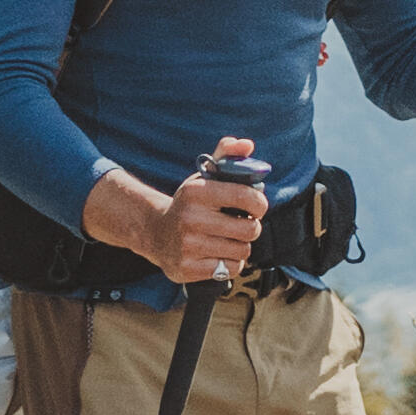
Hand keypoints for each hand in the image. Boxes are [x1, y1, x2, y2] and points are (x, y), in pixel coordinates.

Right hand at [95, 136, 267, 285]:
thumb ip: (227, 156)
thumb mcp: (203, 177)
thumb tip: (247, 144)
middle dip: (251, 227)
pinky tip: (218, 254)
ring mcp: (188, 246)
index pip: (246, 196)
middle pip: (250, 229)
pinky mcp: (187, 268)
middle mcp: (190, 218)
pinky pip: (230, 269)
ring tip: (228, 238)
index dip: (260, 203)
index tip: (257, 207)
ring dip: (240, 246)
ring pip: (242, 251)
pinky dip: (230, 263)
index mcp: (196, 192)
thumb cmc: (189, 204)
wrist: (155, 233)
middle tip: (242, 224)